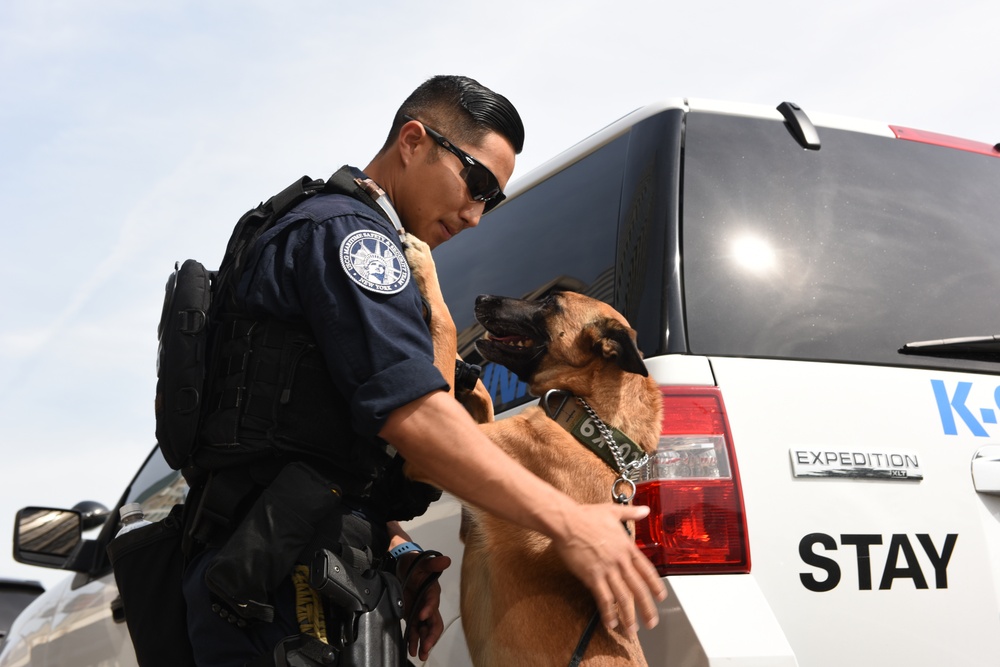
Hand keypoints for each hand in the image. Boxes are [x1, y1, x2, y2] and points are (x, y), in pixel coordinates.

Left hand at [398, 551, 451, 659]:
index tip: (421, 615)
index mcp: (433, 591)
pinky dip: (414, 641)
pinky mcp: (413, 615)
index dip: (429, 609)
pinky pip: (415, 630)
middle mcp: (429, 604)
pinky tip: (411, 649)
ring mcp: (421, 611)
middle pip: (434, 623)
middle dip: (431, 636)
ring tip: (420, 654)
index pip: (433, 602)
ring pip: (425, 630)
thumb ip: (433, 563)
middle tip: (426, 647)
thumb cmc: (414, 563)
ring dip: (424, 643)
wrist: (402, 566)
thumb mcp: (422, 562)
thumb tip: (445, 560)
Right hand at [551, 503, 666, 632]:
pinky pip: (604, 598)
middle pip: (638, 588)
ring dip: (629, 616)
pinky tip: (611, 622)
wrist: (567, 521)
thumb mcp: (612, 511)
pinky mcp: (592, 576)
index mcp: (626, 547)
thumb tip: (645, 509)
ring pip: (623, 597)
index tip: (661, 597)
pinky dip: (609, 612)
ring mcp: (607, 569)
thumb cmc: (586, 515)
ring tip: (632, 630)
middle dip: (647, 608)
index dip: (655, 585)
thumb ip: (631, 513)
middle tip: (652, 622)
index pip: (647, 570)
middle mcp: (620, 560)